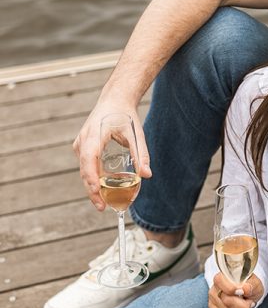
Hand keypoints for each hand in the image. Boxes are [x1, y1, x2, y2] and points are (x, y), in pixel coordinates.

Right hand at [72, 96, 150, 210]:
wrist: (115, 98)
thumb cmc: (125, 114)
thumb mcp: (136, 133)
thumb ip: (141, 154)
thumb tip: (147, 175)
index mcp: (94, 135)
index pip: (89, 160)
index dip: (91, 178)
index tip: (97, 194)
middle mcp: (83, 140)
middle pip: (84, 169)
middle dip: (92, 190)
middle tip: (102, 208)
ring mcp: (81, 144)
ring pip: (84, 169)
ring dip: (92, 186)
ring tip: (104, 203)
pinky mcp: (83, 147)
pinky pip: (86, 165)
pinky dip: (93, 177)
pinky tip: (104, 187)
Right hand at [208, 272, 264, 307]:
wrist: (248, 292)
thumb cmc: (250, 286)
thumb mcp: (255, 283)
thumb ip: (251, 285)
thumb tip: (245, 289)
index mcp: (224, 274)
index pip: (220, 280)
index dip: (230, 288)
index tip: (242, 292)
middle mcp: (216, 285)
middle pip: (225, 300)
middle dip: (241, 304)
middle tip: (249, 301)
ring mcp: (213, 297)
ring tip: (243, 305)